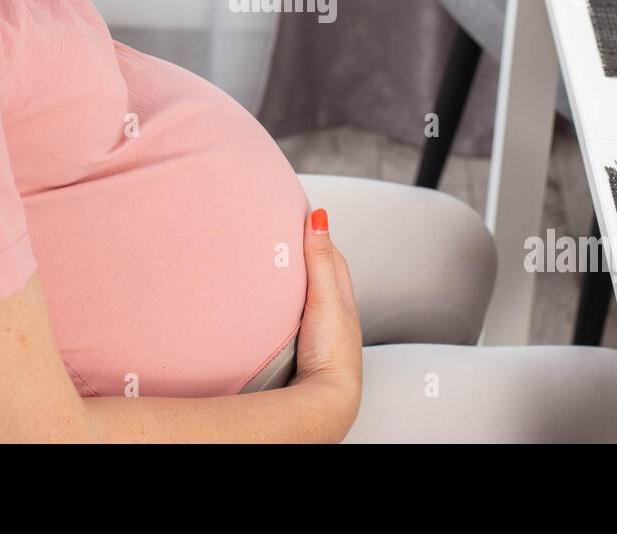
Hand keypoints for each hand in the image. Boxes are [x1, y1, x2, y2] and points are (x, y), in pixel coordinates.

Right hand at [289, 206, 361, 439]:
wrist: (326, 400)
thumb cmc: (332, 351)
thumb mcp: (325, 297)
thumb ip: (319, 259)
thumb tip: (319, 215)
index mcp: (343, 296)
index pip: (332, 256)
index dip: (318, 235)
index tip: (301, 216)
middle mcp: (335, 313)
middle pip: (323, 276)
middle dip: (307, 257)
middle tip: (285, 238)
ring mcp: (322, 333)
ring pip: (310, 299)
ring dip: (297, 285)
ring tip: (275, 271)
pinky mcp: (307, 350)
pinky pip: (297, 319)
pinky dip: (287, 308)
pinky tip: (273, 312)